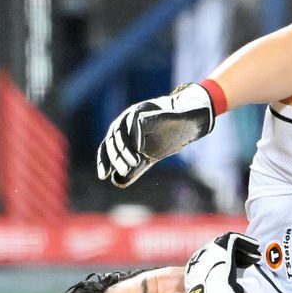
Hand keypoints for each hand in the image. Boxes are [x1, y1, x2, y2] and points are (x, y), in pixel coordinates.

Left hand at [96, 82, 215, 187]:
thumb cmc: (168, 138)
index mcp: (121, 133)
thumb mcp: (149, 156)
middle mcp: (123, 122)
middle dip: (117, 157)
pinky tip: (141, 150)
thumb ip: (135, 167)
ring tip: (135, 163)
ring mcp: (132, 114)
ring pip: (121, 132)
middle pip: (112, 140)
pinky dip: (137, 137)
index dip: (104, 161)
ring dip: (127, 149)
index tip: (104, 176)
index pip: (107, 147)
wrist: (187, 123)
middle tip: (124, 171)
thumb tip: (118, 182)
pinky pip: (136, 123)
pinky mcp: (145, 110)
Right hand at [183, 233, 259, 292]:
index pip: (213, 262)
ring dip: (244, 249)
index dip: (229, 263)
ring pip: (229, 245)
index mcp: (194, 271)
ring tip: (256, 256)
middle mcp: (198, 258)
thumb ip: (219, 290)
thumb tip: (233, 291)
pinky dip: (246, 242)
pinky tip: (255, 246)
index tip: (242, 268)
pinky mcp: (221, 246)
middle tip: (250, 261)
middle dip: (238, 255)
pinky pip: (235, 239)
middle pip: (221, 252)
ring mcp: (208, 251)